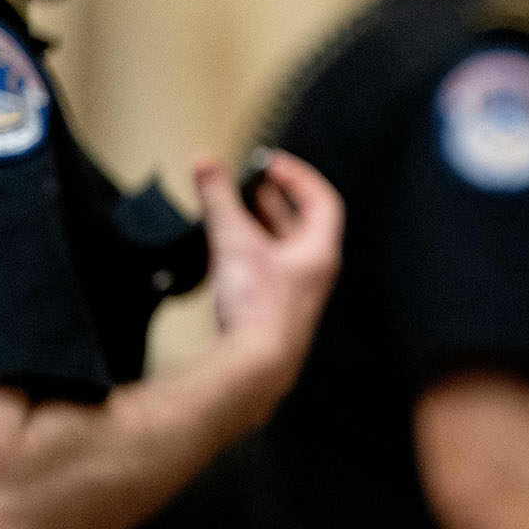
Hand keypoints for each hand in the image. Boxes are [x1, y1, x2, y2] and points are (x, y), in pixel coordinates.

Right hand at [194, 149, 342, 389]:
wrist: (255, 366)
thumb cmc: (257, 307)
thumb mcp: (235, 241)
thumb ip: (219, 199)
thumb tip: (206, 162)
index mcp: (318, 252)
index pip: (322, 202)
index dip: (299, 177)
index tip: (271, 164)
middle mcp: (313, 273)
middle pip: (299, 224)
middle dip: (272, 200)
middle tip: (246, 183)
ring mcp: (294, 294)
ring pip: (280, 249)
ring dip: (256, 225)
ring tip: (230, 208)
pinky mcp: (273, 311)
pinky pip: (264, 271)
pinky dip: (247, 252)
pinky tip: (222, 249)